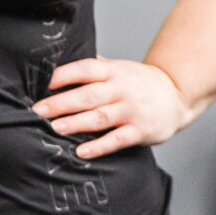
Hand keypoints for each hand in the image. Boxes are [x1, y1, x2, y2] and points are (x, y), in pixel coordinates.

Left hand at [34, 59, 195, 157]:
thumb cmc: (140, 83)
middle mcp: (123, 89)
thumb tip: (58, 63)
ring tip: (55, 128)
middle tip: (38, 111)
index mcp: (115, 71)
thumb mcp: (120, 68)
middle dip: (62, 103)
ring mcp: (132, 111)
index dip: (66, 74)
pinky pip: (117, 140)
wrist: (176, 96)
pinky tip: (81, 151)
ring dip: (76, 123)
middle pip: (89, 95)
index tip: (46, 82)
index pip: (88, 68)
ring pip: (100, 117)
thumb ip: (94, 66)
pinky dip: (99, 146)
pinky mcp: (139, 131)